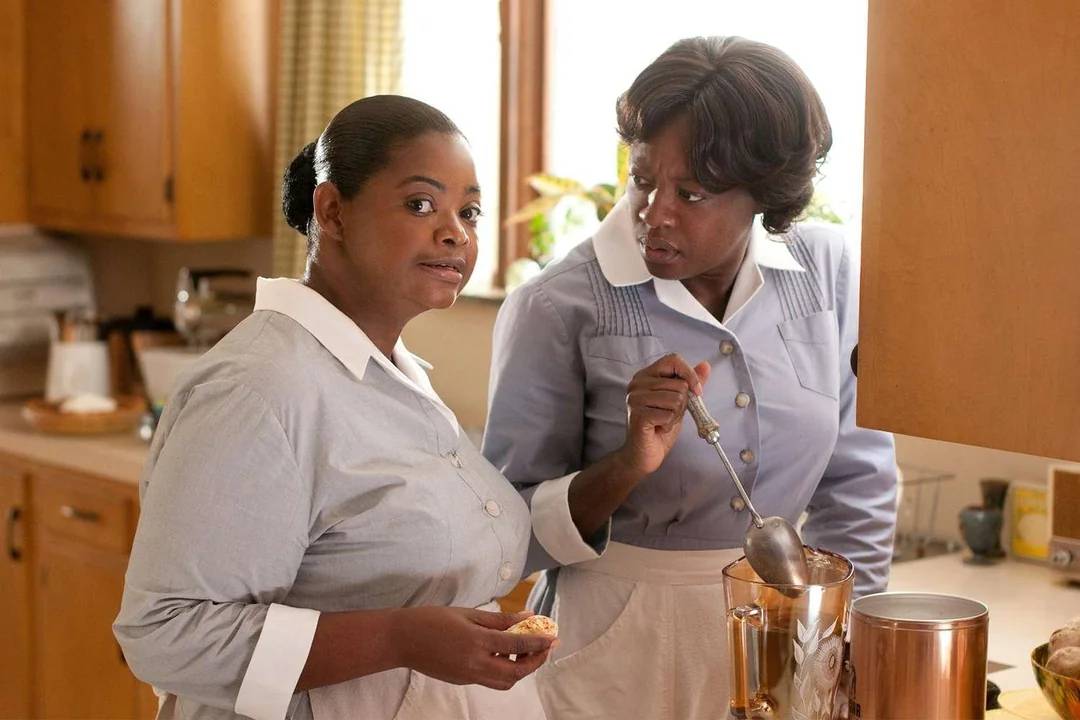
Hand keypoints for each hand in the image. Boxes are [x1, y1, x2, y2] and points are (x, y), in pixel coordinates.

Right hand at [393, 607, 555, 689]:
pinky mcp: (462, 681)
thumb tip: (527, 616)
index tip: (553, 637)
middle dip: (535, 662)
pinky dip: (503, 670)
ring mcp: (468, 676)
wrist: (402, 640)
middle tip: (544, 648)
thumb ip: (499, 619)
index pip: (517, 644)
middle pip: (515, 672)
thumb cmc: (432, 619)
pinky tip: (502, 653)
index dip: (538, 641)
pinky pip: (490, 680)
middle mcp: (475, 664)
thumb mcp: (467, 613)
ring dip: (520, 669)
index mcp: (476, 642)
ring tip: (523, 650)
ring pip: (504, 682)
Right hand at [617, 353, 709, 475]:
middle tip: (668, 414)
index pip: (673, 360)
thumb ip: (689, 383)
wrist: (643, 454)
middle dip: (682, 403)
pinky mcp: (638, 414)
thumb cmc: (659, 427)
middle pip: (679, 384)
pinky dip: (669, 425)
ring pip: (676, 399)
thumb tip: (705, 366)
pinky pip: (669, 415)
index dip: (689, 374)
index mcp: (645, 376)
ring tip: (662, 421)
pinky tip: (659, 428)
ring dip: (676, 415)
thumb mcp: (679, 402)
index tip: (697, 391)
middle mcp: (637, 384)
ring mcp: (635, 399)